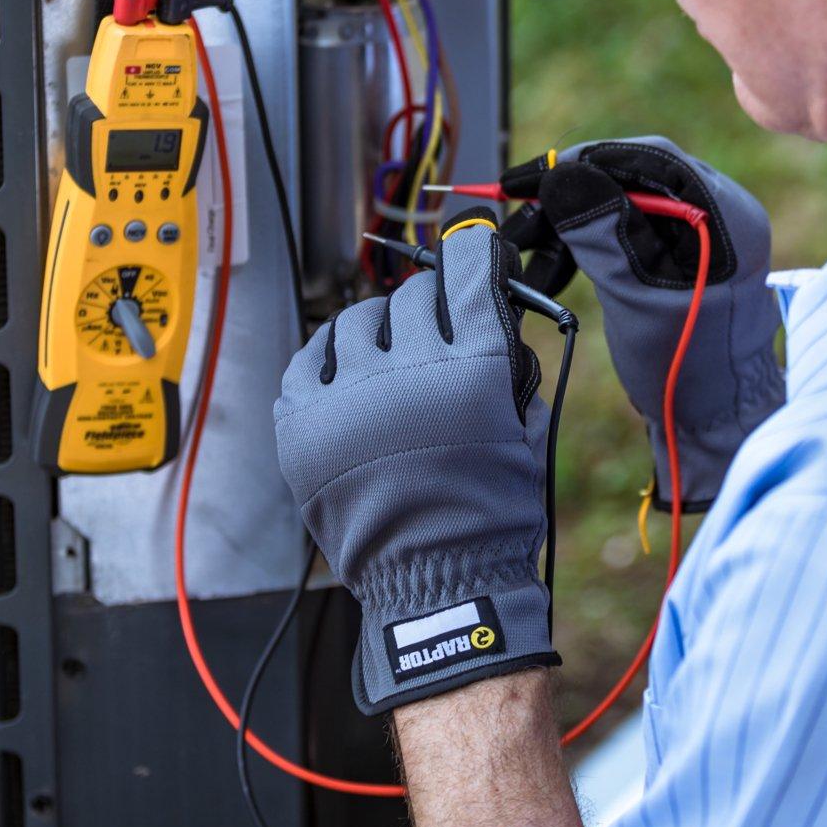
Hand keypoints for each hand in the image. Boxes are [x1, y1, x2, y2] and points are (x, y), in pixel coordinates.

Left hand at [274, 209, 558, 713]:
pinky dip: (326, 357)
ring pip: (358, 321)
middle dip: (425, 306)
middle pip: (411, 297)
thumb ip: (506, 368)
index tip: (468, 243)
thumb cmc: (487, 516)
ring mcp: (349, 396)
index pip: (467, 276)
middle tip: (430, 324)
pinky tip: (341, 368)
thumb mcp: (523, 432)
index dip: (469, 252)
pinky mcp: (303, 423)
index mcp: (473, 370)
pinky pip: (307, 359)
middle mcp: (409, 372)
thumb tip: (485, 316)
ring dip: (377, 329)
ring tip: (385, 354)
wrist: (434, 583)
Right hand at [499, 137, 783, 508]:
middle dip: (569, 198)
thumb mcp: (636, 295)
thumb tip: (561, 174)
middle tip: (519, 221)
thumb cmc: (685, 366)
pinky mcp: (677, 259)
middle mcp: (717, 213)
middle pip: (630, 178)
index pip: (648, 157)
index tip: (528, 178)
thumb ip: (601, 230)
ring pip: (620, 206)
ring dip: (569, 226)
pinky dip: (585, 247)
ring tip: (526, 254)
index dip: (582, 161)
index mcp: (725, 213)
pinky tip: (552, 269)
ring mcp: (699, 236)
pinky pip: (624, 234)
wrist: (715, 422)